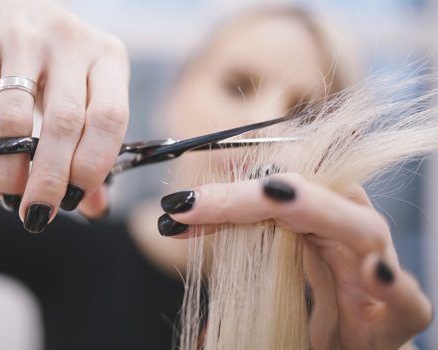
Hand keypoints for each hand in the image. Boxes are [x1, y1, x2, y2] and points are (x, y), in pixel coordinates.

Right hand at [0, 0, 128, 230]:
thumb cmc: (53, 64)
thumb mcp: (82, 93)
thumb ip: (91, 147)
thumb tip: (95, 208)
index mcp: (107, 58)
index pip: (110, 117)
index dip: (93, 165)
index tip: (74, 200)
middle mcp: (69, 43)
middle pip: (64, 122)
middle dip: (50, 178)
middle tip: (38, 215)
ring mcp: (22, 40)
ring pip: (16, 118)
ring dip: (11, 170)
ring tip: (10, 199)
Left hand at [158, 173, 431, 348]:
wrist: (351, 347)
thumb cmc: (311, 311)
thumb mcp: (267, 269)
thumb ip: (235, 240)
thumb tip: (172, 222)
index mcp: (317, 221)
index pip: (275, 187)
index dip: (227, 192)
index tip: (178, 207)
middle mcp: (348, 235)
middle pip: (309, 196)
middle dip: (249, 193)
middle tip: (192, 202)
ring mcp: (377, 272)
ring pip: (361, 228)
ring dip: (316, 209)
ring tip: (274, 193)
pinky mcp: (400, 317)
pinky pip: (407, 302)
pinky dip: (393, 286)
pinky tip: (372, 273)